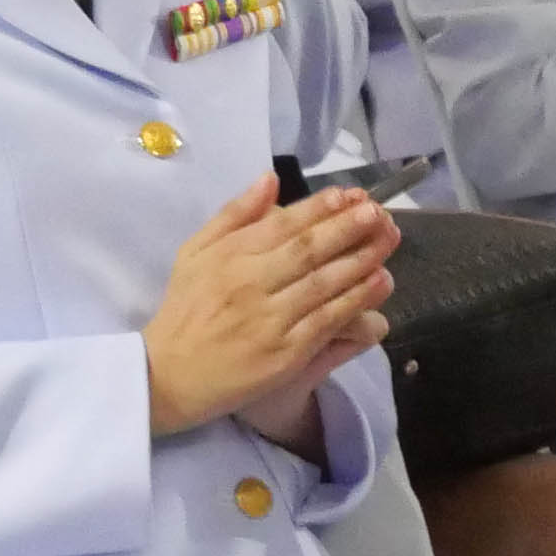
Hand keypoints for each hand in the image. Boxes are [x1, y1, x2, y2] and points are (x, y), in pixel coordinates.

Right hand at [142, 175, 396, 442]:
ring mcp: (268, 319)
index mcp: (228, 256)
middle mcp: (249, 283)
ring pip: (324, 283)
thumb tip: (270, 178)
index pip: (282, 224)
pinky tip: (378, 282)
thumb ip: (233, 215)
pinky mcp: (284, 352)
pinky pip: (327, 320)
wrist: (166, 376)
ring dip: (361, 259)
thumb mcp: (195, 254)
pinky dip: (356, 300)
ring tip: (389, 239)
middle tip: (379, 212)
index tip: (350, 194)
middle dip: (349, 227)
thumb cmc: (185, 309)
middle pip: (309, 250)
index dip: (320, 208)